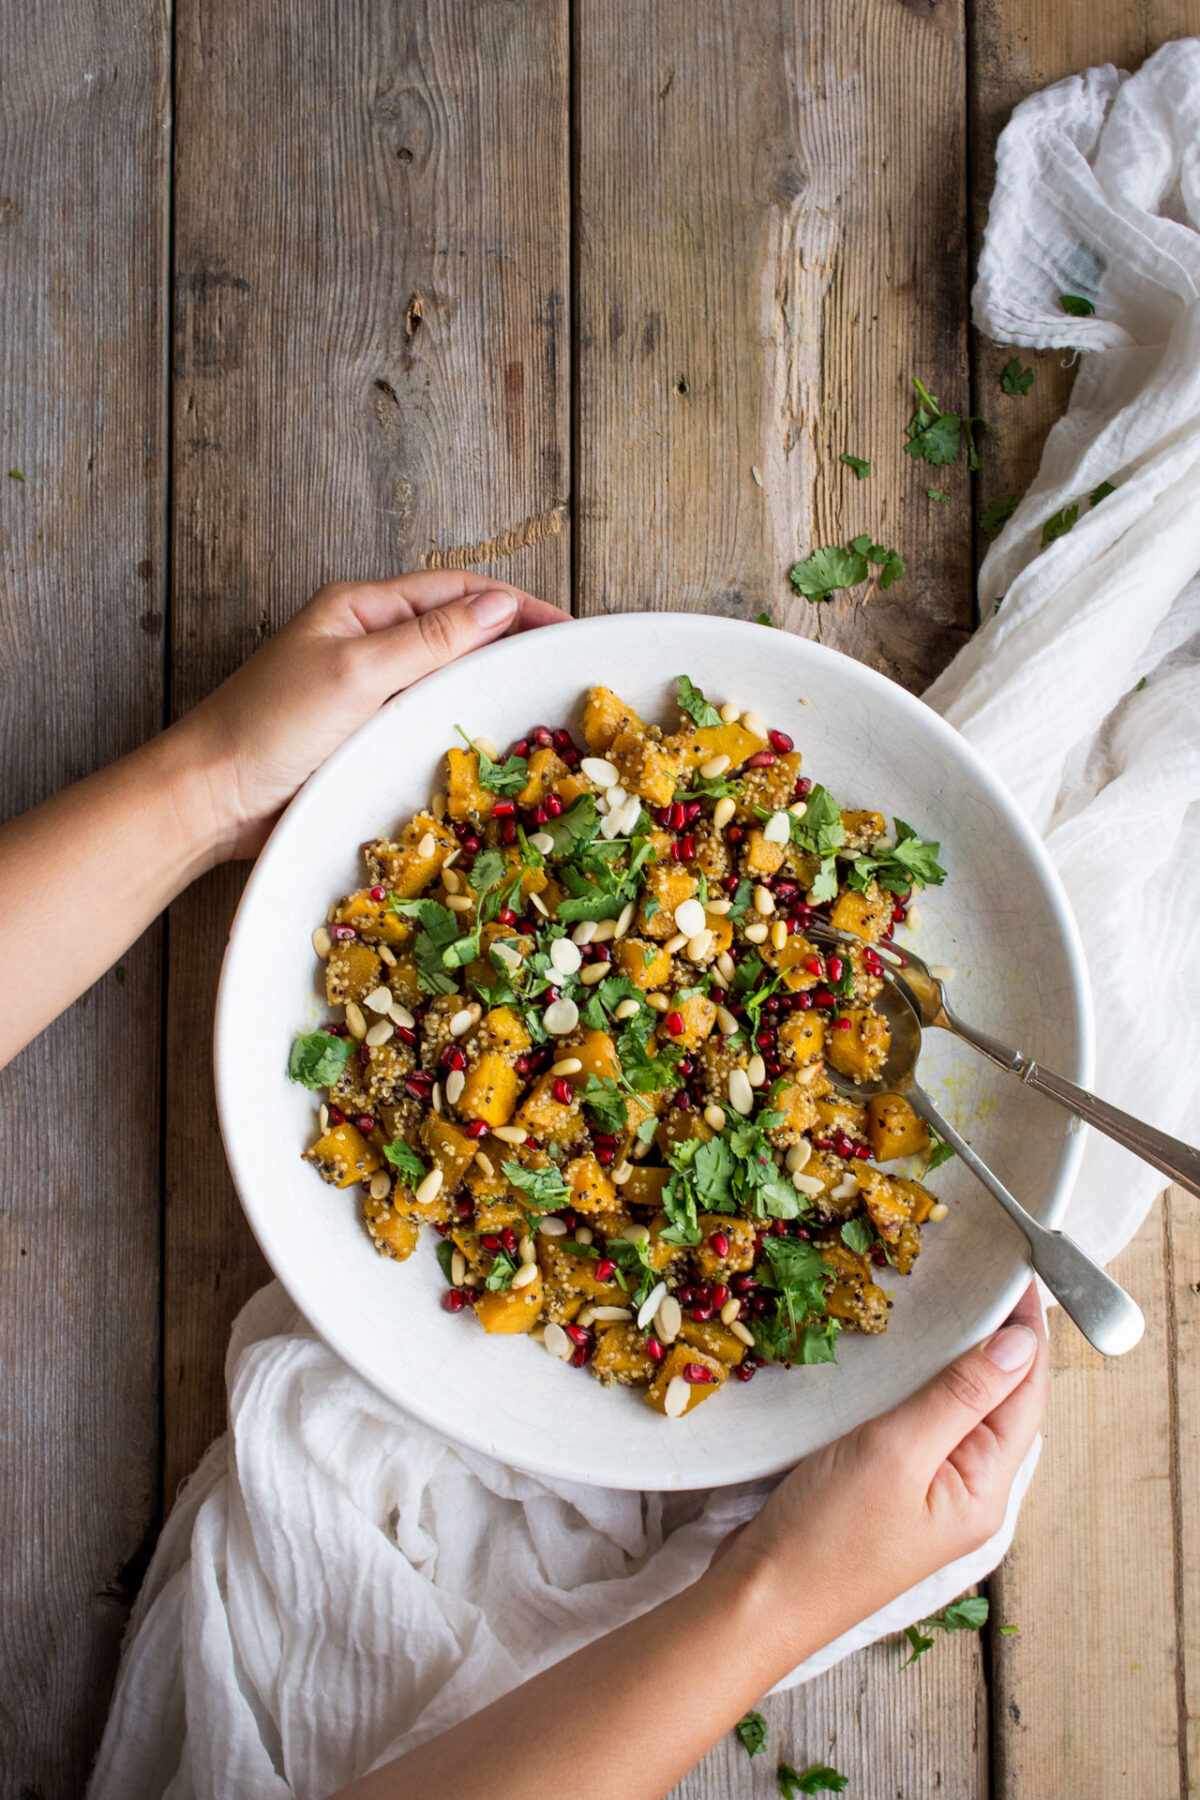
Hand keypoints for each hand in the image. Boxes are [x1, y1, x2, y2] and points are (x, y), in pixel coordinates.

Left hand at [166, 571, 565, 863]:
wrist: (211, 799)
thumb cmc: (269, 728)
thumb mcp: (357, 673)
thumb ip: (430, 639)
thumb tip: (499, 604)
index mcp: (361, 608)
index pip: (458, 591)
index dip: (517, 605)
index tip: (568, 628)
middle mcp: (367, 643)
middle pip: (458, 632)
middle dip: (513, 643)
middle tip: (567, 668)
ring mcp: (366, 693)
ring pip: (446, 680)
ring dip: (491, 687)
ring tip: (542, 705)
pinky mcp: (363, 739)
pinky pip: (426, 722)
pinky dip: (462, 725)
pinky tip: (489, 745)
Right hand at [719, 1283, 1047, 1655]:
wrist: (760, 1599)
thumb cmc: (828, 1537)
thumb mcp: (898, 1453)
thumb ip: (961, 1396)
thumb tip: (1020, 1343)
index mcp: (985, 1490)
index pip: (1026, 1395)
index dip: (1027, 1332)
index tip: (1017, 1272)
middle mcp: (967, 1492)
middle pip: (999, 1401)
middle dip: (997, 1339)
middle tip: (978, 1275)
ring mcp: (928, 1492)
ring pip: (959, 1410)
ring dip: (957, 1358)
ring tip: (946, 1301)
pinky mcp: (889, 1488)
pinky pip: (923, 1424)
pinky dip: (922, 1383)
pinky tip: (903, 1359)